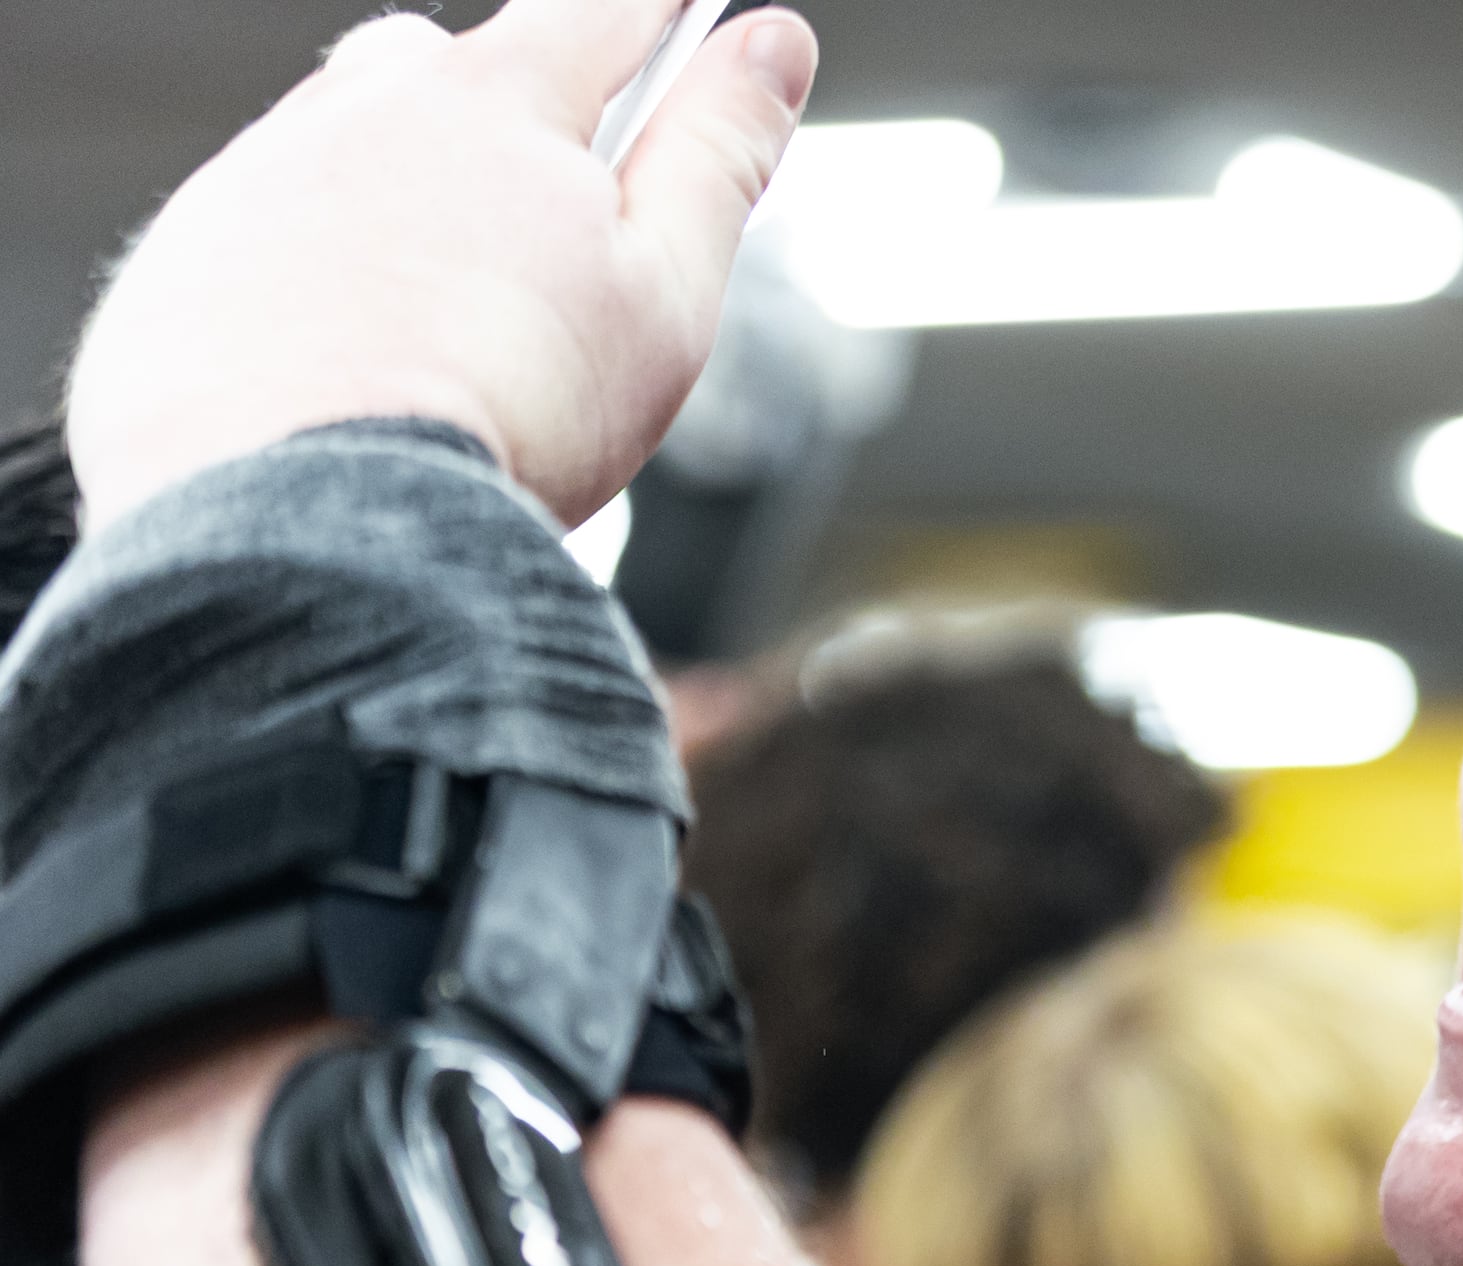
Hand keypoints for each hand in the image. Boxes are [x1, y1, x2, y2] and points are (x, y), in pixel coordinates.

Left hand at [68, 0, 817, 532]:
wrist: (299, 512)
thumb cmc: (506, 404)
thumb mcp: (665, 288)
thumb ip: (719, 156)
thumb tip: (770, 44)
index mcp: (499, 98)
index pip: (605, 8)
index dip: (666, 14)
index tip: (697, 19)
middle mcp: (363, 104)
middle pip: (460, 69)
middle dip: (518, 120)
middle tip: (561, 230)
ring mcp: (260, 174)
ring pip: (354, 149)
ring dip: (410, 201)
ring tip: (454, 325)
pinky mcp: (186, 261)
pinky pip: (269, 237)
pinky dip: (320, 280)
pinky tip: (360, 370)